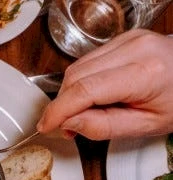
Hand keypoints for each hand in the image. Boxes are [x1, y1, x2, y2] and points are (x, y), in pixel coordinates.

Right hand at [37, 30, 172, 139]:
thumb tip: (68, 123)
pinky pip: (89, 60)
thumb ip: (103, 127)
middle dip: (64, 104)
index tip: (46, 125)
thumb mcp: (146, 126)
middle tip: (68, 127)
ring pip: (78, 66)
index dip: (58, 110)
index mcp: (144, 73)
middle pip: (76, 76)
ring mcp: (130, 39)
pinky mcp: (126, 37)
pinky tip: (93, 95)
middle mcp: (136, 48)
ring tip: (83, 113)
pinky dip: (82, 80)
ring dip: (71, 93)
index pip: (85, 90)